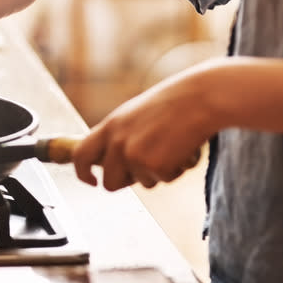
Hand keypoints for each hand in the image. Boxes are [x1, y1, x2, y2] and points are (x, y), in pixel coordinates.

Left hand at [72, 64, 218, 190]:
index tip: (91, 181)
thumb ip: (120, 136)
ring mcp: (134, 155)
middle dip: (127, 182)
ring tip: (171, 146)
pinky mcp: (155, 166)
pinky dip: (176, 170)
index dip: (82, 173)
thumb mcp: (134, 115)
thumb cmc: (173, 103)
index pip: (81, 155)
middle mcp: (117, 142)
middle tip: (148, 167)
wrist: (201, 98)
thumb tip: (111, 162)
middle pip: (110, 182)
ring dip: (158, 172)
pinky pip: (164, 180)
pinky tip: (183, 149)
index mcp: (109, 126)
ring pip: (142, 183)